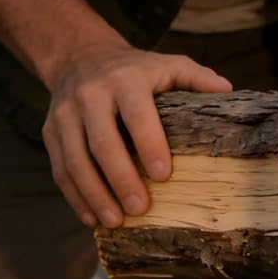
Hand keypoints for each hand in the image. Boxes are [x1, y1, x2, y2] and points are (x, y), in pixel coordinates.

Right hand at [42, 43, 231, 227]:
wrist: (80, 57)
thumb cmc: (137, 69)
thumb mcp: (169, 64)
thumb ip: (196, 77)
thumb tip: (228, 90)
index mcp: (126, 80)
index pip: (137, 114)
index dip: (150, 144)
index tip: (163, 175)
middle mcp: (91, 96)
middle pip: (102, 143)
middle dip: (121, 178)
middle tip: (140, 208)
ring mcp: (65, 115)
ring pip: (75, 160)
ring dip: (94, 194)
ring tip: (115, 221)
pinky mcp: (49, 131)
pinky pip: (59, 168)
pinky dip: (74, 196)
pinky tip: (91, 217)